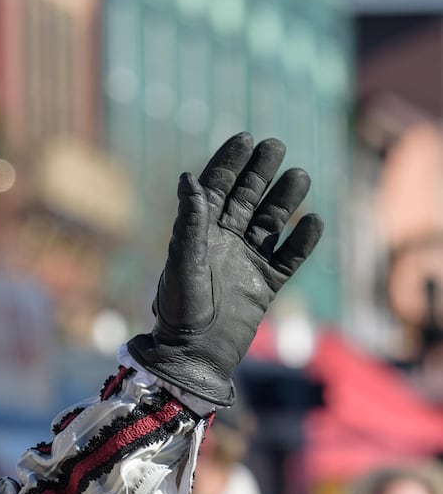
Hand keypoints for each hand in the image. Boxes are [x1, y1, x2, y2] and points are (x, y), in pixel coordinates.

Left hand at [128, 133, 323, 404]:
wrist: (194, 355)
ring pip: (271, 222)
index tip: (246, 138)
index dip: (229, 163)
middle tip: (276, 145)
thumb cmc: (180, 310)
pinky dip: (302, 241)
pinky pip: (288, 257)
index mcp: (198, 233)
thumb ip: (190, 221)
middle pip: (246, 199)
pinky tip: (314, 222)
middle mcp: (222, 242)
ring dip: (285, 200)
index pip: (215, 189)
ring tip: (299, 175)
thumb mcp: (183, 262)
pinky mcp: (265, 284)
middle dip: (260, 172)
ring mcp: (245, 262)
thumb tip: (189, 177)